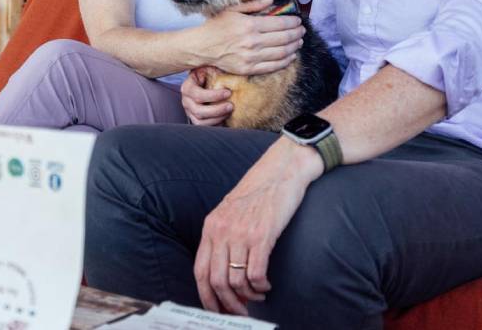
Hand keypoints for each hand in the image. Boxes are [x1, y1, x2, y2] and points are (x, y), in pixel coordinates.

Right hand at [181, 67, 232, 125]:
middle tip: (231, 106)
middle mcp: (186, 101)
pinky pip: (204, 128)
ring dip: (217, 119)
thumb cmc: (210, 73)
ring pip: (200, 122)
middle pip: (198, 111)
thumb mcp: (211, 68)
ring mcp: (190, 112)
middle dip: (217, 110)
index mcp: (187, 87)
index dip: (213, 96)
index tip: (228, 92)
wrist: (206, 81)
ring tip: (229, 112)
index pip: (197, 94)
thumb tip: (236, 68)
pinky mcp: (196, 120)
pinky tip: (225, 119)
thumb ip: (218, 69)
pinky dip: (215, 125)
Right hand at [191, 0, 304, 76]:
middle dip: (297, 34)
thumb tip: (273, 0)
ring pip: (282, 53)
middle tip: (302, 31)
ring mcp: (251, 57)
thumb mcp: (233, 10)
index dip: (293, 22)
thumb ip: (254, 5)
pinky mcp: (248, 69)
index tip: (298, 21)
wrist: (201, 47)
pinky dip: (285, 61)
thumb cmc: (216, 26)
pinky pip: (273, 66)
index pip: (280, 23)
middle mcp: (252, 41)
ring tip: (299, 42)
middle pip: (284, 38)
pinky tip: (291, 56)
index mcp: (250, 25)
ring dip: (294, 47)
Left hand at [194, 140, 322, 314]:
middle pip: (216, 282)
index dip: (207, 297)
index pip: (200, 272)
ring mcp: (241, 233)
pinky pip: (255, 274)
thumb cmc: (259, 191)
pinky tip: (266, 284)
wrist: (281, 170)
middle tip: (241, 311)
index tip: (217, 309)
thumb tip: (224, 270)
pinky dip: (261, 286)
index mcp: (211, 227)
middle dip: (228, 304)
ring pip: (236, 282)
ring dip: (249, 296)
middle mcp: (221, 231)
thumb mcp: (230, 211)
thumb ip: (222, 236)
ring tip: (259, 295)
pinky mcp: (262, 235)